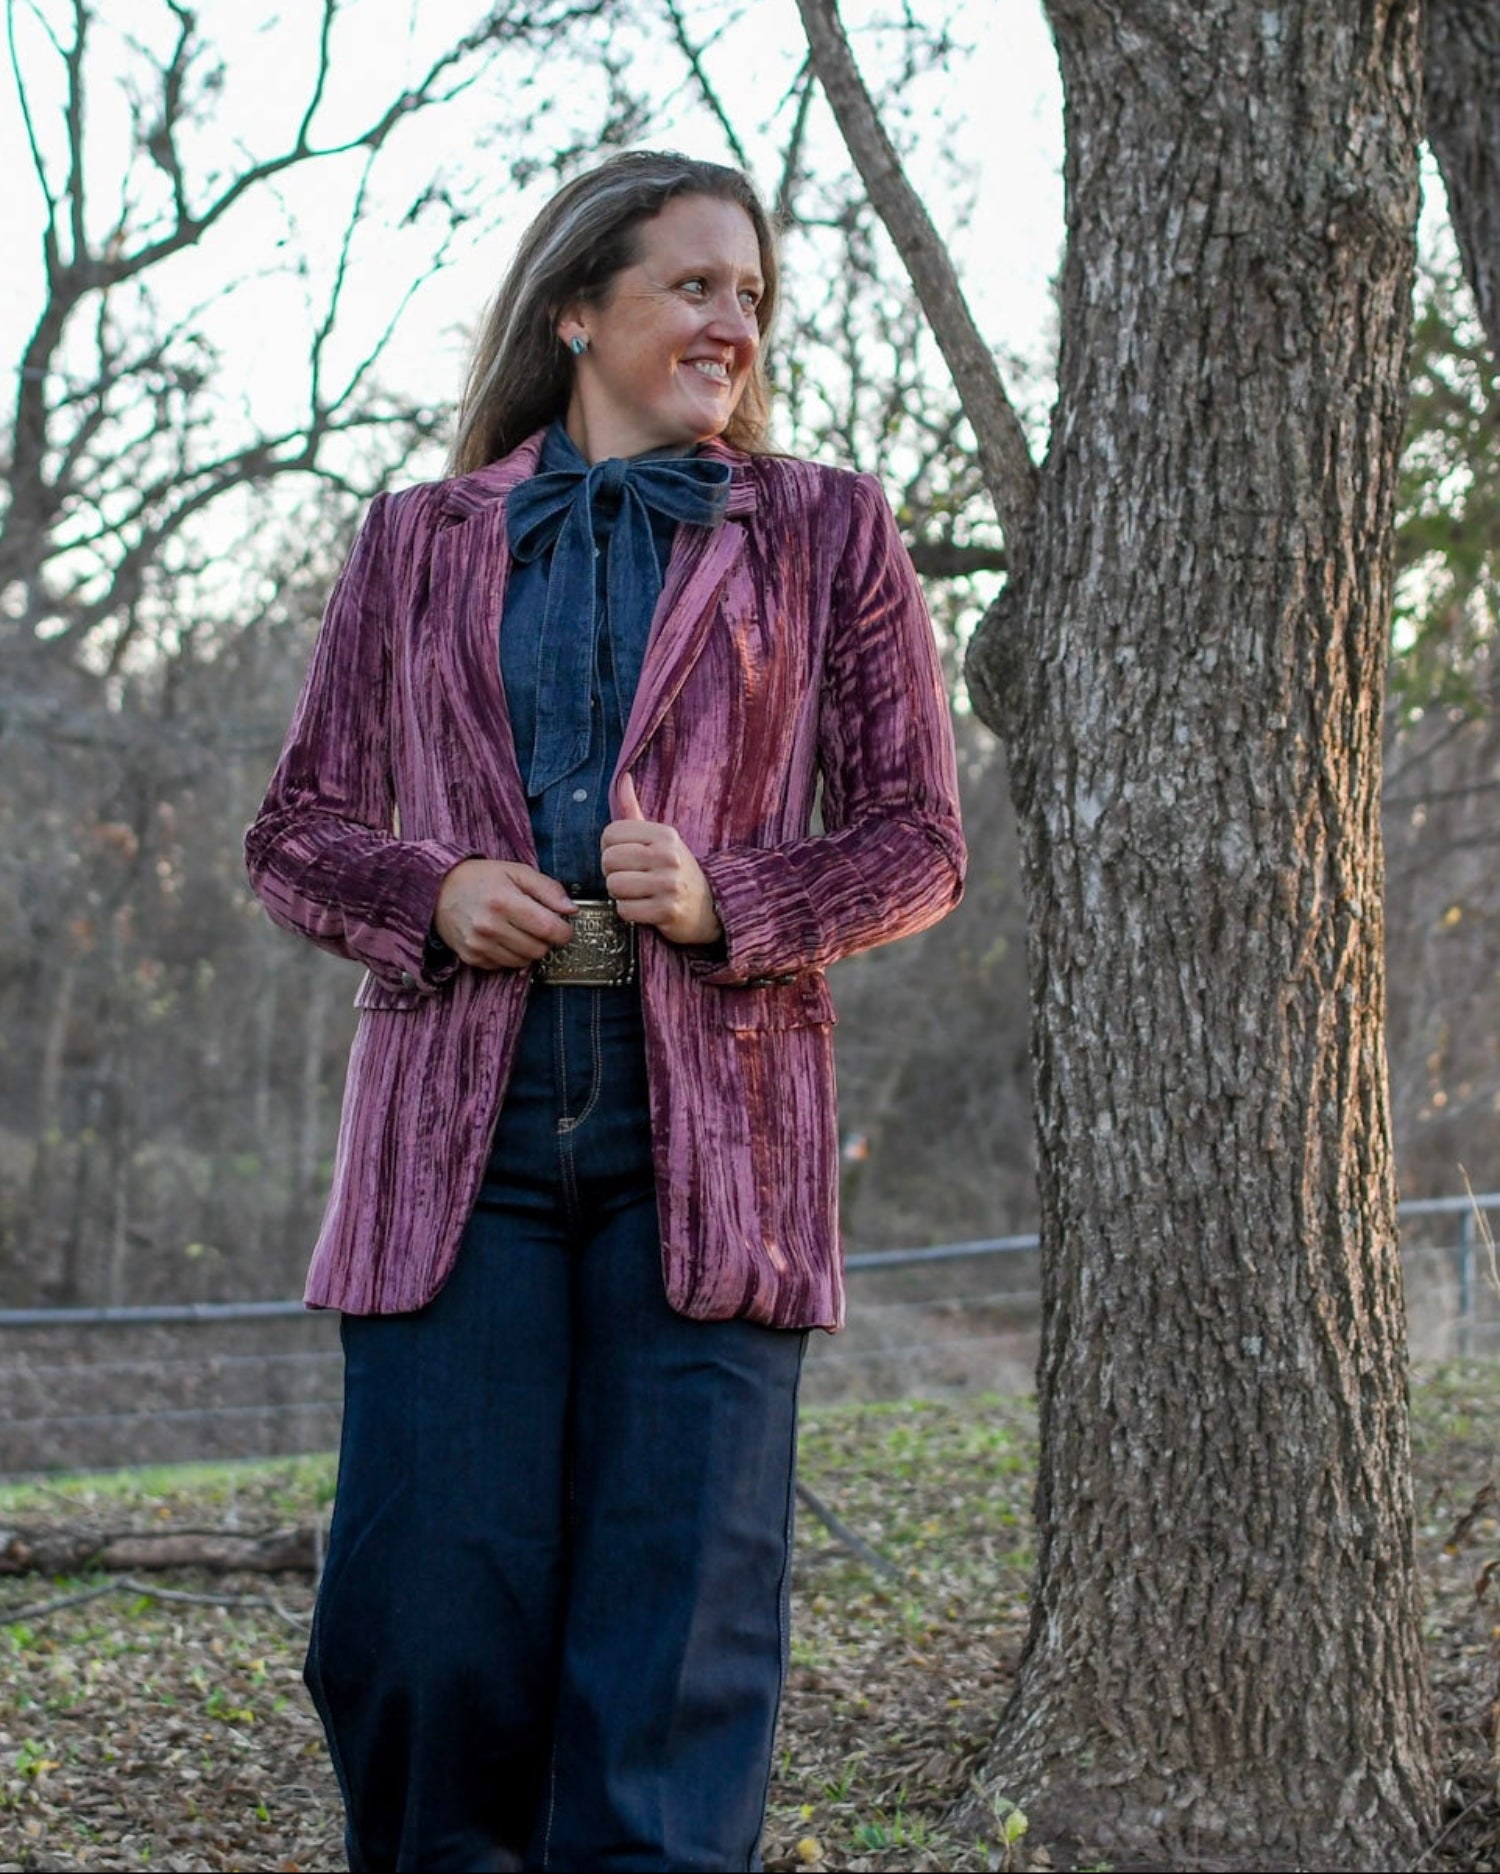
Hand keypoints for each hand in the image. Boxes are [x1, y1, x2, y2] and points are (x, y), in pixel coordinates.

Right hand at [433, 859, 576, 969]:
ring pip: (524, 961)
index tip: (564, 927)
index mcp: (504, 901)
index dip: (564, 932)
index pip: (548, 929)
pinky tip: (503, 938)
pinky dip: (511, 955)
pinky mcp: (471, 957)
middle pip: (539, 949)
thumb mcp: (516, 872)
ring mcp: (479, 945)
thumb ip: (548, 889)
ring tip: (520, 930)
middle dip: (546, 940)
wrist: (437, 890)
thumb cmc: (481, 878)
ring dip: (529, 949)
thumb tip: (571, 910)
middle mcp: (489, 927)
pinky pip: (505, 966)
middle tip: (539, 926)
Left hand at [601, 775, 721, 946]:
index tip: (625, 857)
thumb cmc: (675, 869)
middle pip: (609, 860)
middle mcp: (668, 856)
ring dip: (620, 894)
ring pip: (614, 886)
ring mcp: (669, 884)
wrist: (710, 906)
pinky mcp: (667, 911)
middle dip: (613, 872)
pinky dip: (629, 912)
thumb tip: (622, 777)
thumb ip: (634, 809)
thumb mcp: (660, 838)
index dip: (610, 848)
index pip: (611, 834)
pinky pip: (625, 910)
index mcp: (664, 834)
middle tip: (630, 877)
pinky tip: (644, 908)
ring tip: (637, 893)